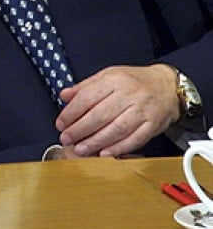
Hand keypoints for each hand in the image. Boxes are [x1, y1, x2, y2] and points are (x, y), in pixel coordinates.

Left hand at [55, 63, 178, 157]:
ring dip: (96, 142)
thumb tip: (64, 95)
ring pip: (116, 129)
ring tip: (81, 149)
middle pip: (100, 115)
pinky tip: (104, 153)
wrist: (168, 86)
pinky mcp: (153, 125)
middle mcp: (130, 94)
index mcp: (115, 80)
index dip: (71, 113)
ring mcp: (143, 110)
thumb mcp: (109, 75)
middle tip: (67, 139)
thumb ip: (85, 86)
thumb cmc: (135, 81)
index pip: (87, 97)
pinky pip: (135, 139)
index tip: (60, 123)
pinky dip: (118, 148)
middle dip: (80, 130)